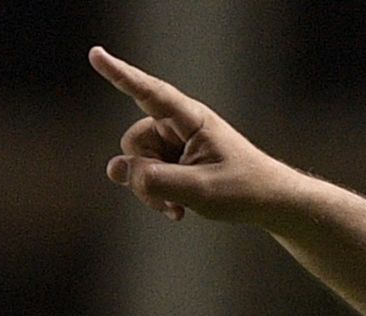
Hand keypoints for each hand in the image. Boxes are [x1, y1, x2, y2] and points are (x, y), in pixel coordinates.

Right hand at [89, 46, 292, 224]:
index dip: (120, 74)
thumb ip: (157, 181)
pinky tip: (177, 212)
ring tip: (178, 208)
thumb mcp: (202, 190)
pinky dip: (157, 194)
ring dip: (151, 189)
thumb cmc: (244, 189)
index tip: (96, 54)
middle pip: (134, 142)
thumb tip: (117, 170)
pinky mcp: (174, 159)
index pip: (149, 93)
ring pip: (138, 162)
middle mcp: (178, 125)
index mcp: (191, 119)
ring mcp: (174, 142)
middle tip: (169, 201)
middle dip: (143, 173)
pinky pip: (147, 174)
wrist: (269, 202)